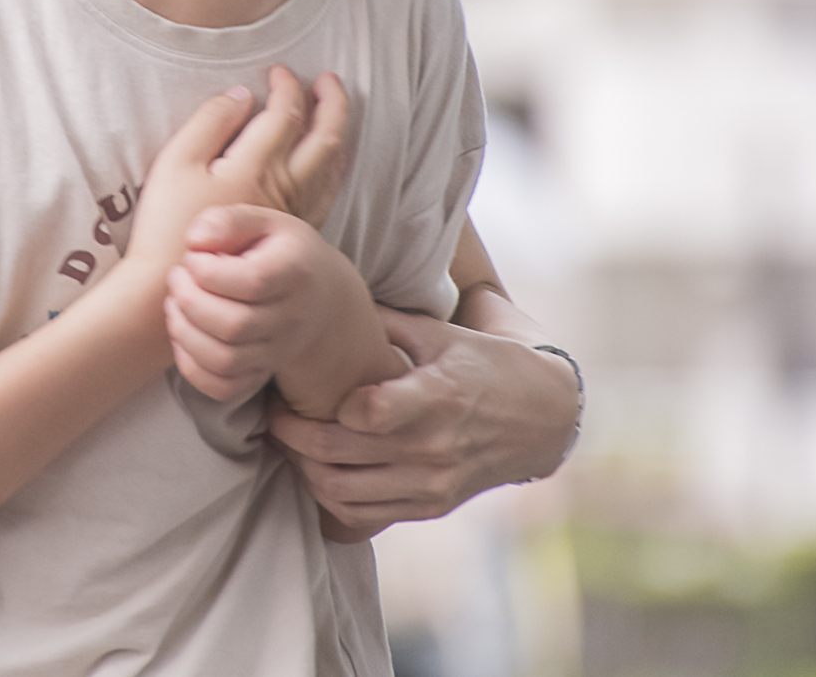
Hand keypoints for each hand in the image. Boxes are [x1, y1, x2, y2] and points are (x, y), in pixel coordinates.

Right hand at [125, 67, 351, 275]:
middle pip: (323, 136)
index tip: (278, 71)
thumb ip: (210, 122)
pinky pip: (325, 194)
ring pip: (329, 166)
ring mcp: (291, 212)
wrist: (172, 286)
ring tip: (333, 111)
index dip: (286, 86)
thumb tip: (241, 95)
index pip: (286, 113)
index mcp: (257, 164)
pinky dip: (333, 169)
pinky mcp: (288, 233)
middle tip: (328, 79)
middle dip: (331, 102)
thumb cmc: (167, 223)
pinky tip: (331, 165)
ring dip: (336, 131)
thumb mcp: (176, 162)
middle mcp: (284, 186)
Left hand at [165, 205, 327, 400]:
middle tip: (177, 277)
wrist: (321, 296)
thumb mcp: (264, 222)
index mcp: (296, 272)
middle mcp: (291, 318)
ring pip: (225, 360)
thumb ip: (229, 221)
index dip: (209, 270)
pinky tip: (183, 335)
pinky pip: (223, 387)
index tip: (193, 256)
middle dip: (190, 300)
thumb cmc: (282, 252)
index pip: (252, 282)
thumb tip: (195, 241)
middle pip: (234, 325)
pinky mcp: (262, 373)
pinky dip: (192, 368)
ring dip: (185, 333)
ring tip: (176, 304)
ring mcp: (278, 351)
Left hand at [265, 307, 581, 528]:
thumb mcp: (439, 333)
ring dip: (303, 468)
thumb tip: (323, 299)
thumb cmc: (483, 362)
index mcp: (437, 395)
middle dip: (290, 433)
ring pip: (340, 490)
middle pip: (337, 453)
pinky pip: (363, 515)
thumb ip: (383, 323)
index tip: (300, 385)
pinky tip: (319, 470)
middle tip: (272, 412)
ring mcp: (431, 482)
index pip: (369, 413)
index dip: (327, 403)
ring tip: (290, 442)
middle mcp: (433, 446)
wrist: (543, 417)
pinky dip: (330, 497)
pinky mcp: (430, 505)